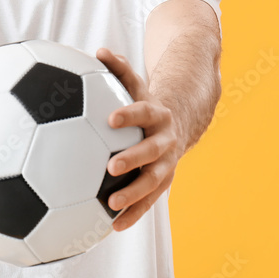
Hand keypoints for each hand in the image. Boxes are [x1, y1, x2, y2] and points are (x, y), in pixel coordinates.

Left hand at [95, 48, 182, 231]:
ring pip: (153, 182)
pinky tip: (113, 226)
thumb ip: (118, 69)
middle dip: (134, 159)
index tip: (110, 118)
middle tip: (111, 166)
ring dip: (134, 194)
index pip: (143, 112)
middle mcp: (165, 140)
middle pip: (151, 151)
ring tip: (112, 205)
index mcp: (157, 114)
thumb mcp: (134, 85)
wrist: (178, 124)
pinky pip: (148, 201)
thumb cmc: (144, 103)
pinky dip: (134, 214)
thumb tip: (99, 51)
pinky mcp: (162, 182)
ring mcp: (166, 164)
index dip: (129, 115)